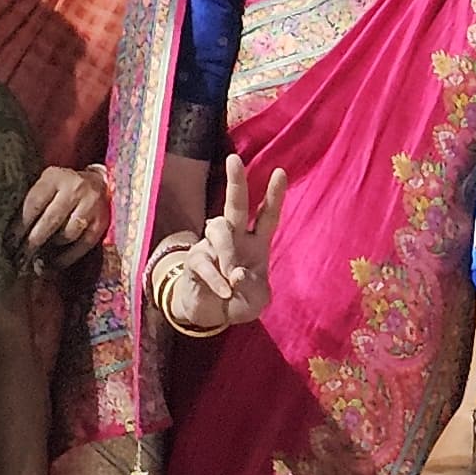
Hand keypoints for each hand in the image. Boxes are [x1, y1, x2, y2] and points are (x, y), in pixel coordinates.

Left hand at [16, 164, 108, 266]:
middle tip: (18, 258)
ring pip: (66, 234)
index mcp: (55, 177)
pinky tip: (53, 264)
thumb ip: (33, 201)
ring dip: (49, 249)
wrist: (99, 182)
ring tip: (34, 260)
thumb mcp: (47, 184)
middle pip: (50, 221)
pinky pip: (82, 245)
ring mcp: (91, 205)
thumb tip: (13, 233)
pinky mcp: (101, 222)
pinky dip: (66, 258)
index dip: (20, 227)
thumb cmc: (63, 186)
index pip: (34, 205)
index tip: (9, 243)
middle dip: (31, 242)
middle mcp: (75, 189)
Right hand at [166, 152, 287, 330]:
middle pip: (236, 205)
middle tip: (233, 159)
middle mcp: (235, 237)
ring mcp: (212, 246)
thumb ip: (253, 289)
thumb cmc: (239, 300)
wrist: (211, 314)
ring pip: (219, 231)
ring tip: (234, 279)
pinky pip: (204, 262)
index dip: (274, 195)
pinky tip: (224, 291)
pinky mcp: (195, 260)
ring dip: (228, 253)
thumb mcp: (257, 300)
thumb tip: (236, 275)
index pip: (267, 215)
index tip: (280, 172)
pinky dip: (216, 278)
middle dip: (235, 182)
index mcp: (256, 242)